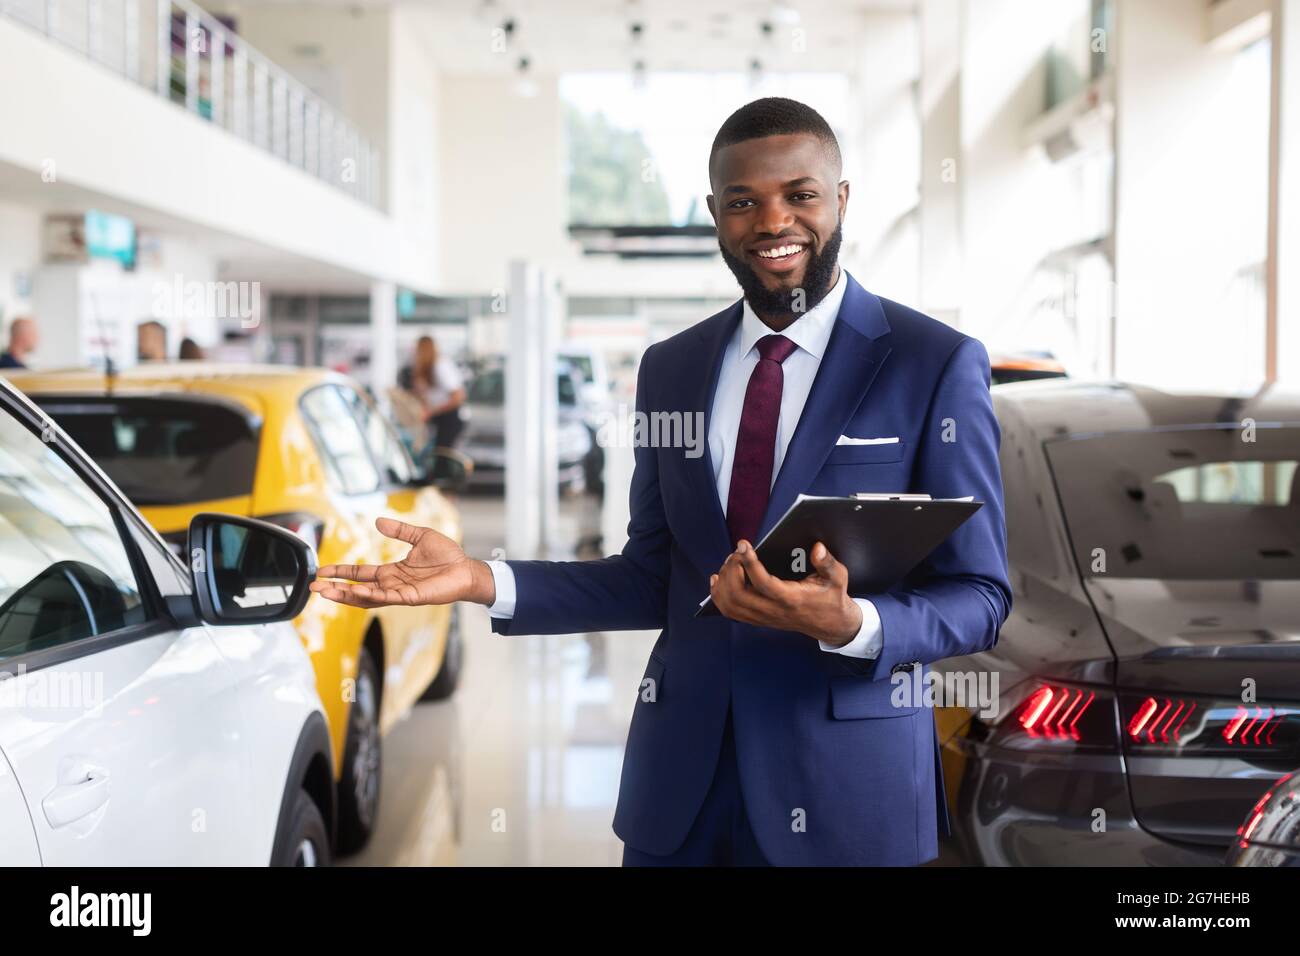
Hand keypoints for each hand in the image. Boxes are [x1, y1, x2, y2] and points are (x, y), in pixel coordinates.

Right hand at [309, 517, 495, 607]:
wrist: (467, 568)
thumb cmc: (448, 555)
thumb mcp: (419, 536)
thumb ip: (398, 530)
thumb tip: (378, 521)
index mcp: (392, 572)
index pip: (360, 574)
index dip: (341, 572)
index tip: (322, 570)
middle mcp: (392, 584)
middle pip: (357, 589)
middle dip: (335, 588)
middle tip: (314, 586)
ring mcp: (400, 593)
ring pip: (366, 597)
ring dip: (345, 595)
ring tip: (325, 592)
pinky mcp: (411, 598)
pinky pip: (387, 598)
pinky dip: (370, 595)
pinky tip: (355, 591)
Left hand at [709, 540, 861, 645]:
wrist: (829, 624)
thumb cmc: (831, 597)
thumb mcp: (837, 578)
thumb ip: (828, 563)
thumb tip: (817, 548)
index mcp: (791, 599)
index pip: (763, 583)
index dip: (749, 563)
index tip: (743, 544)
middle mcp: (773, 611)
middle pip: (739, 594)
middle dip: (732, 569)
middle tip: (737, 552)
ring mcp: (762, 617)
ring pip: (730, 604)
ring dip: (724, 581)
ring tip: (731, 562)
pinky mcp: (757, 619)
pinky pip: (729, 611)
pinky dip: (719, 594)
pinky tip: (719, 578)